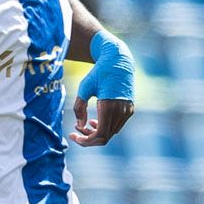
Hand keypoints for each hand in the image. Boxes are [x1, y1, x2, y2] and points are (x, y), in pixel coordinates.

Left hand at [73, 29, 134, 146]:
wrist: (118, 61)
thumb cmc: (99, 73)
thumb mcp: (84, 88)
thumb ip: (79, 108)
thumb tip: (79, 126)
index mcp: (108, 107)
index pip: (100, 136)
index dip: (86, 141)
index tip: (73, 135)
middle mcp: (120, 112)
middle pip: (105, 137)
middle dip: (89, 138)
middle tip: (76, 131)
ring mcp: (127, 112)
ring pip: (111, 133)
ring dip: (97, 133)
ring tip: (85, 125)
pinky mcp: (130, 110)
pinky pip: (116, 126)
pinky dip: (106, 127)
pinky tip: (96, 121)